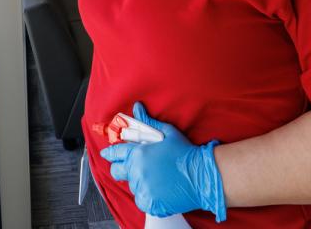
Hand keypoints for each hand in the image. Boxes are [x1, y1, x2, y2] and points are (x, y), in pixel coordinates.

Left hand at [100, 102, 226, 220]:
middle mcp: (137, 172)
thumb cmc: (186, 153)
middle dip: (121, 168)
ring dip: (139, 182)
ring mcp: (143, 189)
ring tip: (155, 177)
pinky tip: (159, 189)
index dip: (110, 153)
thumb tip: (137, 108)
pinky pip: (141, 200)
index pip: (115, 153)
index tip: (108, 154)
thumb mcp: (167, 133)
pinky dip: (147, 196)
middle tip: (133, 166)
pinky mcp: (150, 203)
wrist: (202, 176)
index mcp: (138, 153)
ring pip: (131, 186)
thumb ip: (148, 122)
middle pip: (116, 171)